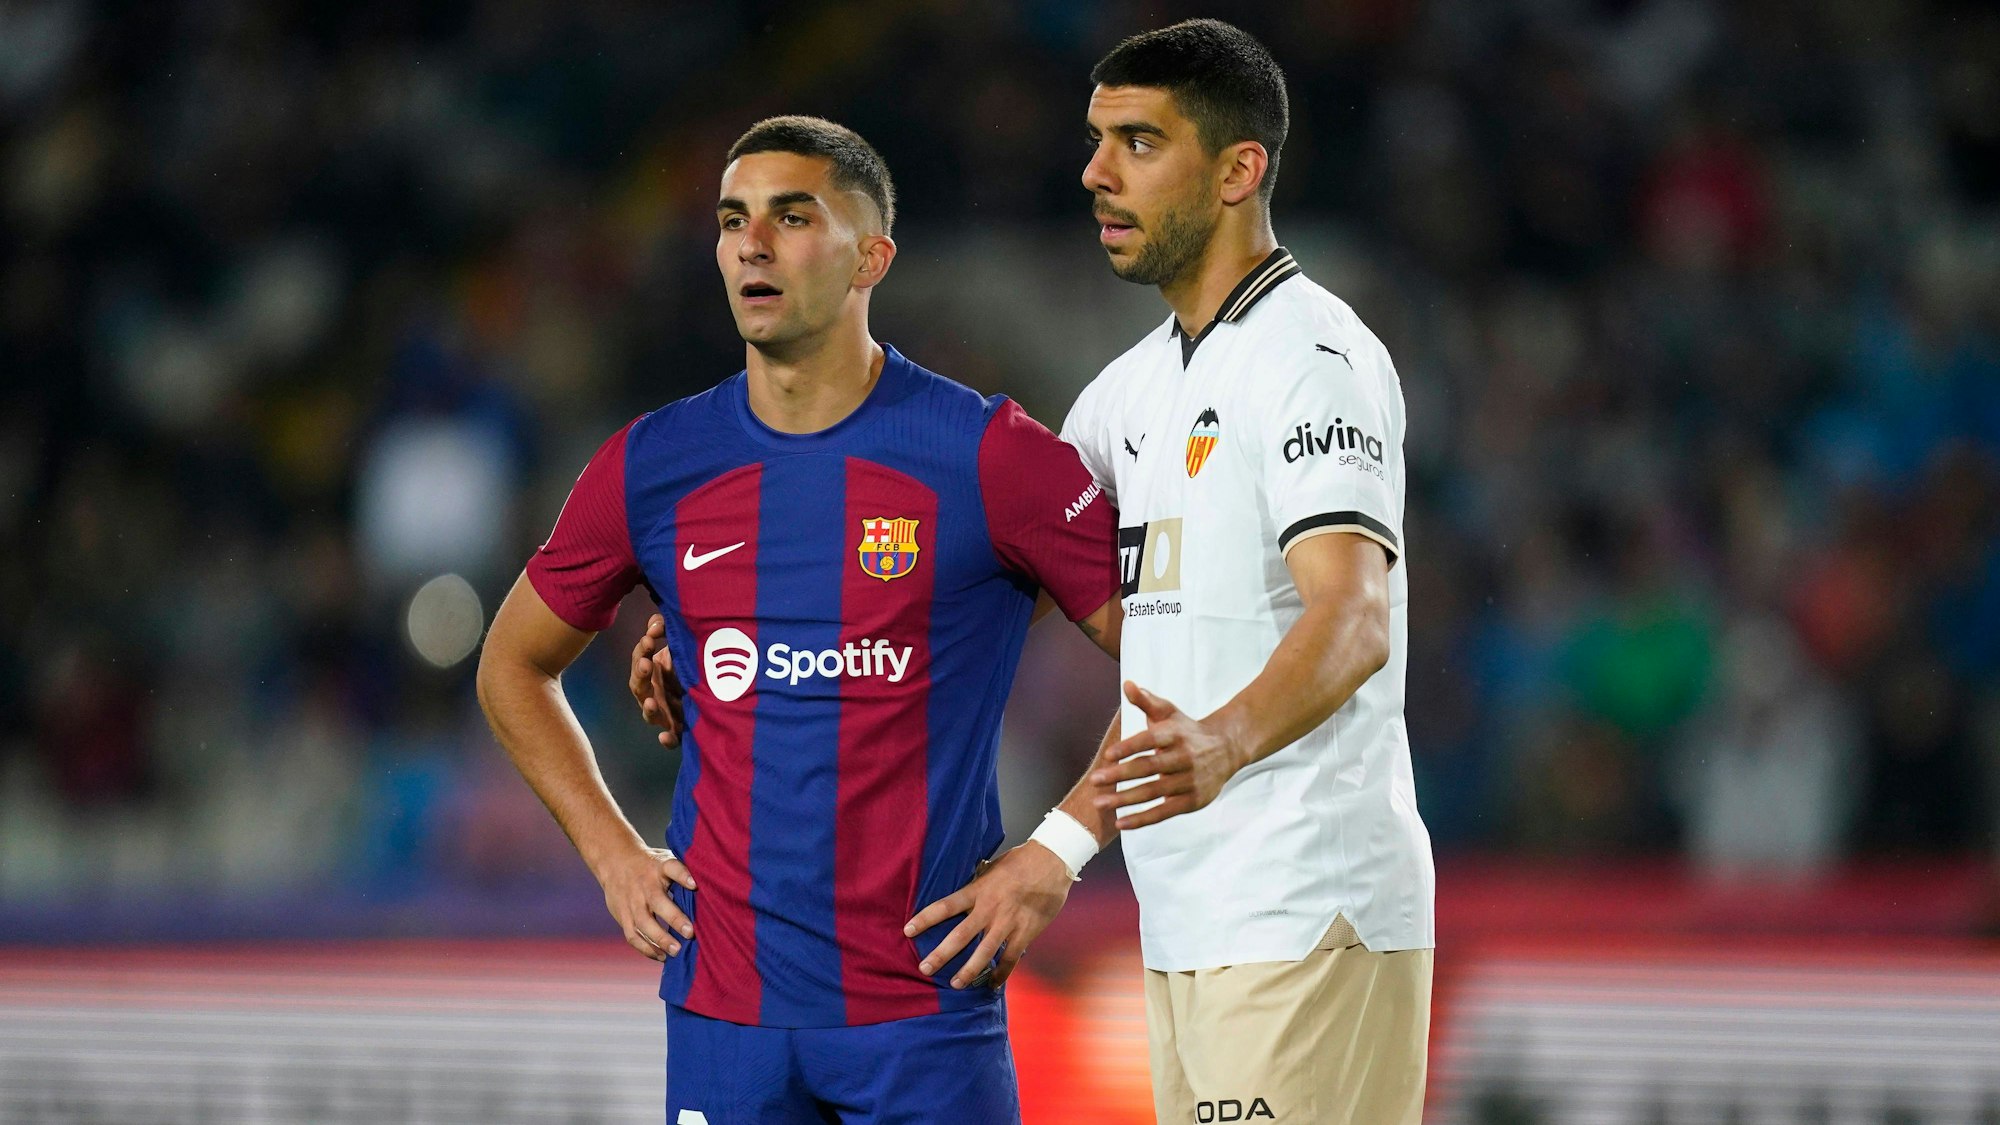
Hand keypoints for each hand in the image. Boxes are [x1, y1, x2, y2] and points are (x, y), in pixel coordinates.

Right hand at [593, 844, 697, 961]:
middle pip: (657, 901)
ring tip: (676, 951)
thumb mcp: (665, 860)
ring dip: (659, 939)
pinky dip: (646, 948)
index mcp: (659, 867)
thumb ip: (683, 873)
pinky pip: (633, 935)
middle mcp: (644, 885)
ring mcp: (632, 902)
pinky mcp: (623, 916)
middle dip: (674, 918)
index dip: (683, 875)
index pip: (672, 868)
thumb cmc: (651, 865)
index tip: (695, 884)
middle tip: (690, 933)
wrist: (614, 862)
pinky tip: (661, 956)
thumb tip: (712, 888)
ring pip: (643, 923)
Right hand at [628, 614, 685, 746]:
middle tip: (647, 664)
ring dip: (649, 708)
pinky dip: (667, 739)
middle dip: (641, 674)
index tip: (651, 637)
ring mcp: (664, 712)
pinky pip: (671, 737)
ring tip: (652, 702)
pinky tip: (664, 737)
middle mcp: (653, 692)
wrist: (716, 692)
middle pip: (639, 686)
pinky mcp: (678, 729)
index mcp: (652, 672)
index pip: (640, 660)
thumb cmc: (692, 664)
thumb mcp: (680, 643)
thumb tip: (656, 622)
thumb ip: (666, 628)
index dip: (643, 649)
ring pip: (650, 713)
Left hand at [904, 842, 1073, 988]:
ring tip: (955, 984)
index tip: (908, 930)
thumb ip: (977, 883)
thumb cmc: (1022, 861)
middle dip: (941, 954)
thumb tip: (962, 891)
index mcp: (979, 890)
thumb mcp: (992, 868)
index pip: (945, 906)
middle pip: (960, 935)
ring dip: (968, 970)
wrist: (1053, 861)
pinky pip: (1010, 958)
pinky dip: (1001, 973)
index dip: (925, 918)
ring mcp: (1008, 922)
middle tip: (925, 969)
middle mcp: (990, 908)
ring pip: (984, 952)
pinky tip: (993, 984)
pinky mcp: (1025, 932)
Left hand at [1092, 680, 1246, 830]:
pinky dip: (1141, 819)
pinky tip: (1120, 822)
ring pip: (1153, 792)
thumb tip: (1127, 684)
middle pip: (1149, 768)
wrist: (1227, 749)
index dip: (1129, 747)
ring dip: (1125, 799)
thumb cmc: (1187, 730)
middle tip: (1095, 780)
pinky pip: (1163, 812)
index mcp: (1176, 734)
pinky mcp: (1192, 801)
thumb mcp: (1169, 712)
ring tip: (1100, 801)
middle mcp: (1184, 757)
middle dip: (1120, 775)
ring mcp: (1189, 781)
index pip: (1150, 740)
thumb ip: (1146, 701)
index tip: (1108, 755)